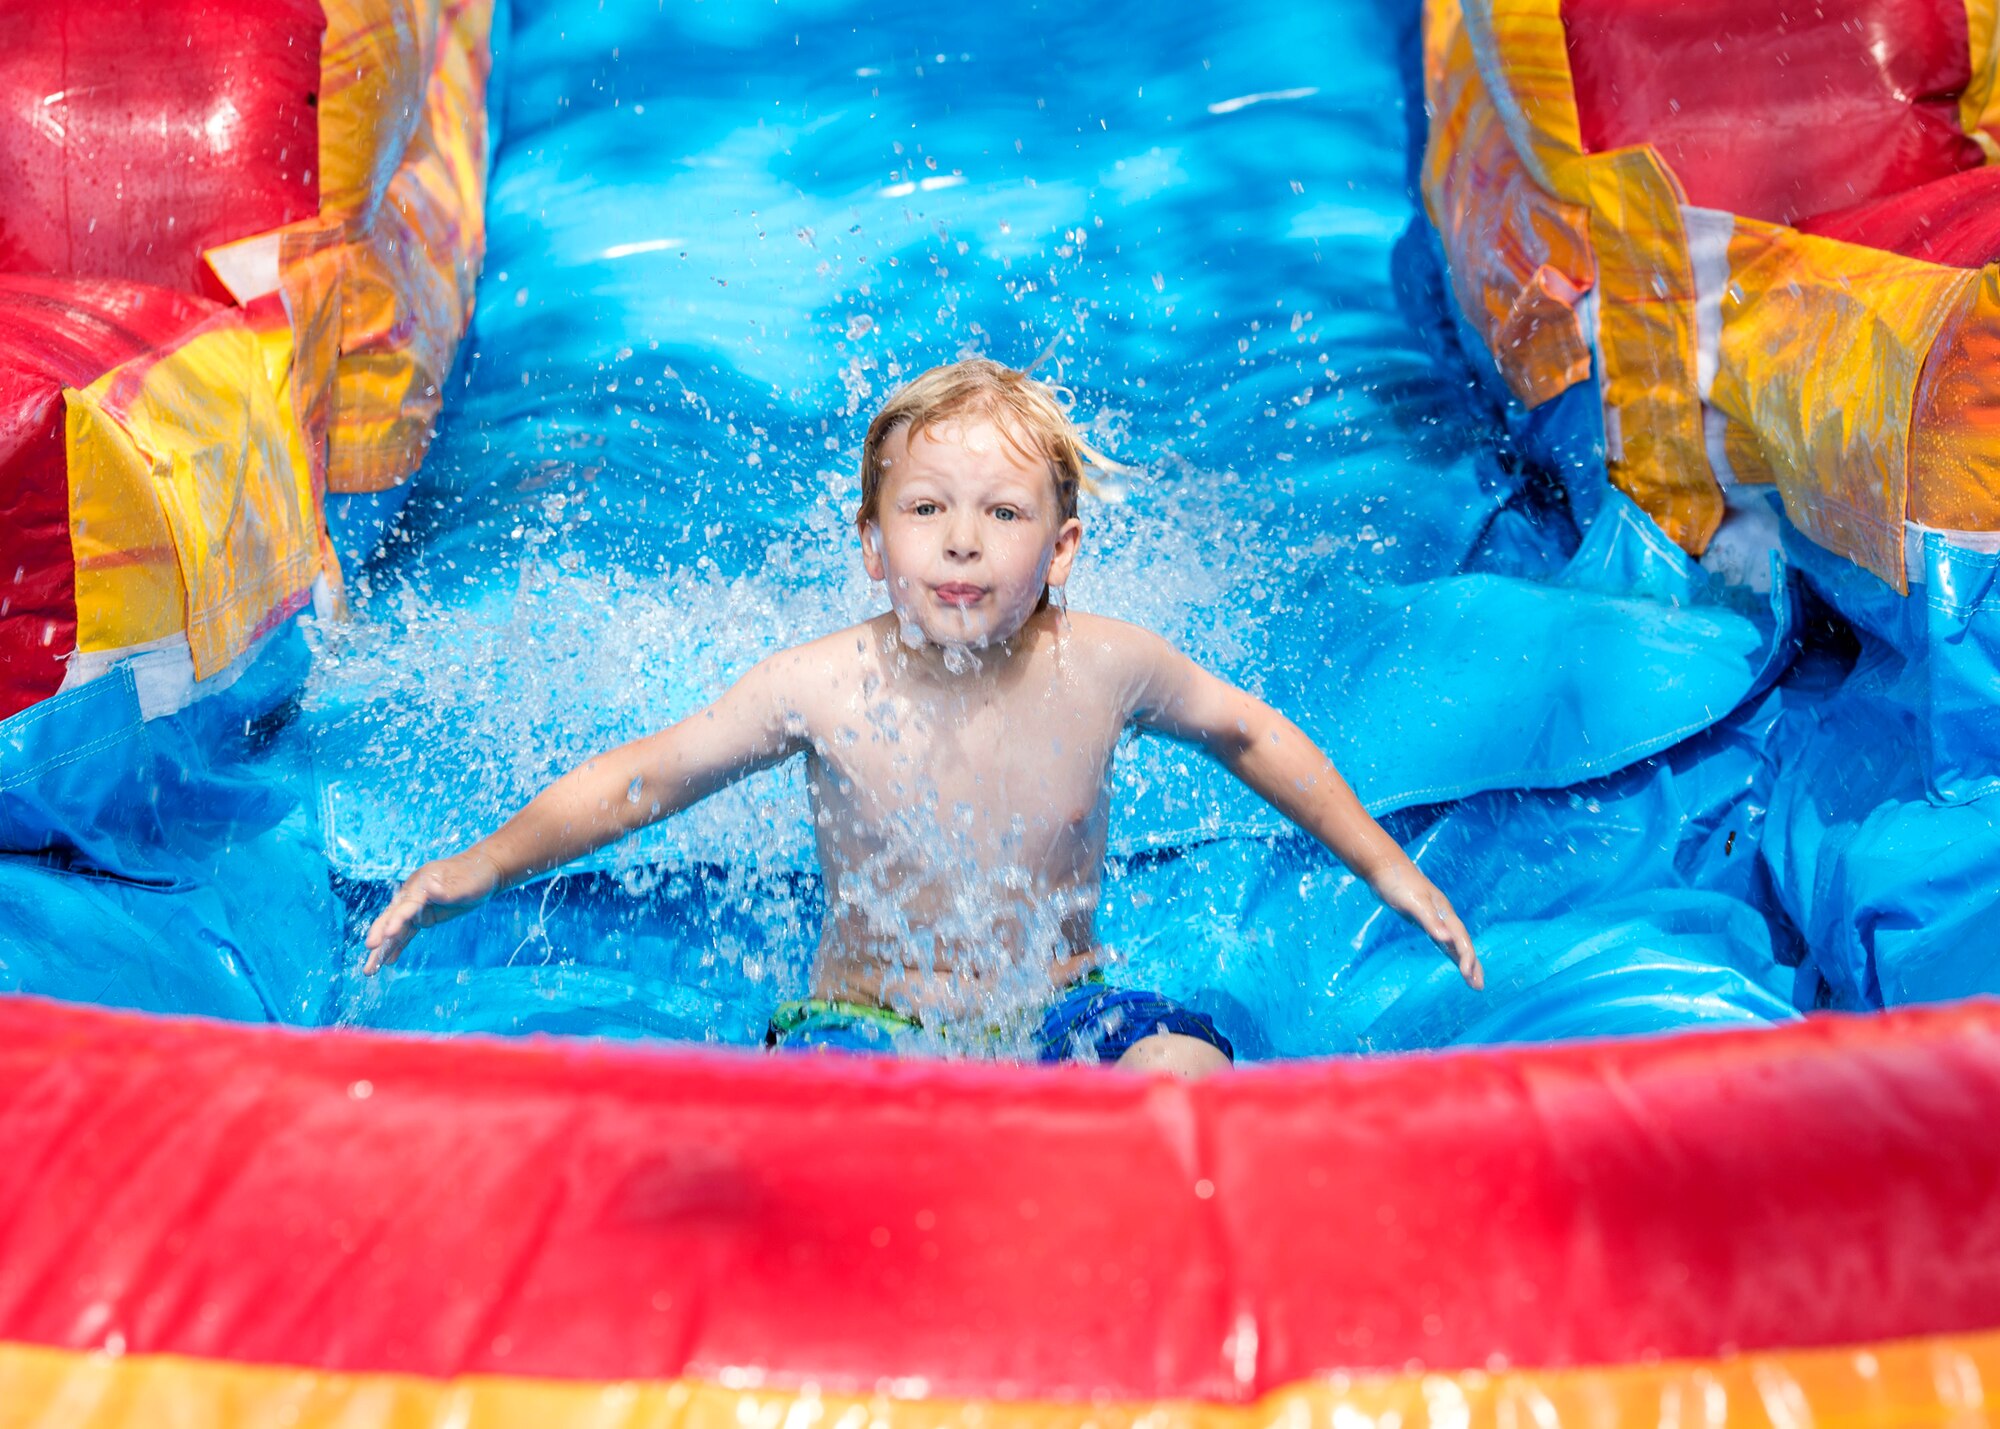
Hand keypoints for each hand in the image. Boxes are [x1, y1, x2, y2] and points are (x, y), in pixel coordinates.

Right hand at [362, 853, 501, 974]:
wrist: (484, 870)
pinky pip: (407, 933)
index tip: (386, 935)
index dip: (396, 920)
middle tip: (370, 949)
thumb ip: (447, 890)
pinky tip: (388, 961)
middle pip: (393, 915)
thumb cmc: (475, 875)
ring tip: (369, 970)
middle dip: (380, 933)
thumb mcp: (466, 884)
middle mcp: (414, 893)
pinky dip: (398, 946)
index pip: (407, 904)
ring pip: (396, 928)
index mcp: (422, 882)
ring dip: (383, 947)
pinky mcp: (423, 916)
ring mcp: (416, 906)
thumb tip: (429, 887)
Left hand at [1372, 862, 1483, 990]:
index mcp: (1444, 912)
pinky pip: (1443, 939)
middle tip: (1478, 987)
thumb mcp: (1413, 902)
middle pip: (1462, 943)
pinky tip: (1451, 957)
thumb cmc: (1398, 883)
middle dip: (1472, 964)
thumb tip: (1447, 939)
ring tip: (1473, 981)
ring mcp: (1435, 917)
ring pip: (1454, 943)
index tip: (1468, 976)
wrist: (1383, 867)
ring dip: (1464, 961)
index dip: (1466, 958)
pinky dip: (1450, 951)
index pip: (1460, 939)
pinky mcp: (1425, 919)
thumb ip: (1430, 920)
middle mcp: (1443, 916)